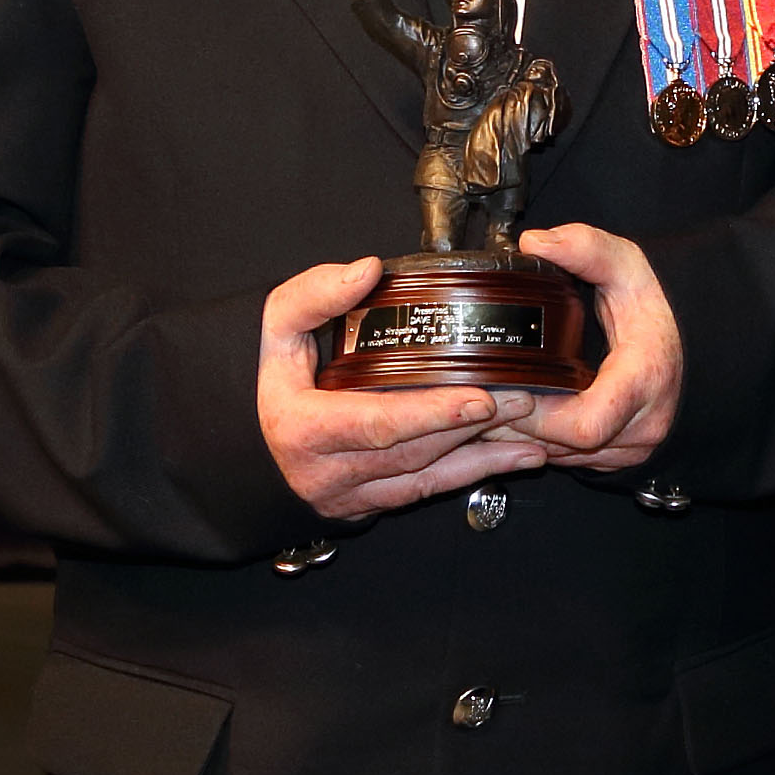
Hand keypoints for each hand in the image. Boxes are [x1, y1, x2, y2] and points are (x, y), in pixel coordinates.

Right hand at [258, 259, 545, 519]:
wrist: (240, 440)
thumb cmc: (264, 377)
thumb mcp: (272, 326)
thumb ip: (313, 295)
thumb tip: (367, 271)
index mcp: (305, 428)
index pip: (379, 424)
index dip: (432, 413)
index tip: (480, 398)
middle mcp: (327, 471)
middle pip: (413, 451)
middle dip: (474, 427)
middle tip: (526, 399)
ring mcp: (348, 494)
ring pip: (425, 477)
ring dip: (483, 456)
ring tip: (534, 431)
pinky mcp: (367, 503)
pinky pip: (424, 492)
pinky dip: (472, 475)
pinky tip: (514, 460)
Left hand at [508, 225, 683, 468]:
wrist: (697, 339)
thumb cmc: (660, 307)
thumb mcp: (629, 267)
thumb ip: (586, 249)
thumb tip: (535, 243)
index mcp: (644, 380)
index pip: (583, 425)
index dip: (536, 416)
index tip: (510, 387)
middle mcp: (643, 425)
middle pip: (561, 447)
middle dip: (515, 425)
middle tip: (480, 395)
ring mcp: (633, 447)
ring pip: (562, 460)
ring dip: (524, 439)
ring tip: (494, 404)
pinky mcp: (622, 457)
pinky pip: (572, 462)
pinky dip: (542, 443)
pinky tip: (522, 416)